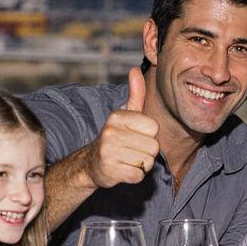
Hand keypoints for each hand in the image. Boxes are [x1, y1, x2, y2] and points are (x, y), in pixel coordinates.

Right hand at [83, 67, 160, 188]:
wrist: (92, 163)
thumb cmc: (116, 137)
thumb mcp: (126, 115)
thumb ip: (136, 95)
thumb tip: (136, 70)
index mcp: (117, 116)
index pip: (154, 128)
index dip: (150, 135)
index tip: (136, 135)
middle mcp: (111, 132)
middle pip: (154, 147)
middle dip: (147, 152)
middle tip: (132, 150)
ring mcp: (109, 152)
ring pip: (147, 162)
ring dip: (142, 164)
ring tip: (128, 159)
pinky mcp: (110, 170)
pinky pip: (139, 176)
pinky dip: (135, 176)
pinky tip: (123, 169)